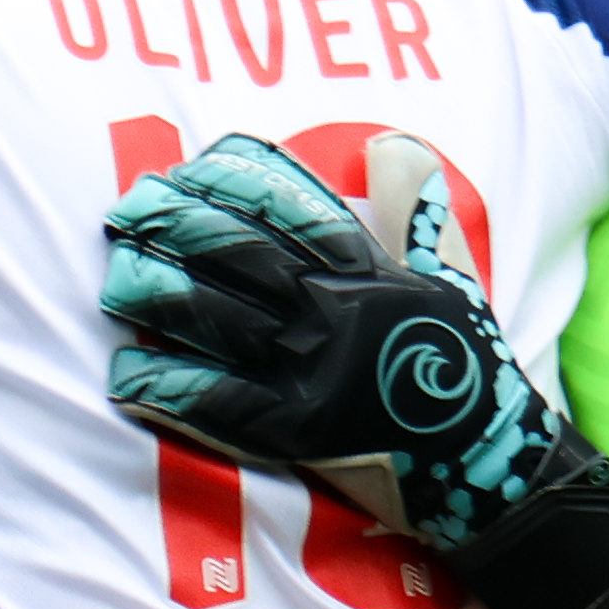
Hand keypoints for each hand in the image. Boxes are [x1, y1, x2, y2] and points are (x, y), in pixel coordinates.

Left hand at [100, 138, 608, 608]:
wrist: (493, 462)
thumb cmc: (466, 365)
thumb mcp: (453, 273)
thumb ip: (416, 208)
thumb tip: (391, 145)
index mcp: (368, 270)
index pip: (292, 205)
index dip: (234, 179)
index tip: (190, 163)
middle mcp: (336, 312)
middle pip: (239, 254)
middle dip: (176, 225)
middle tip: (125, 209)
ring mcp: (314, 372)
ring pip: (220, 321)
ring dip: (159, 297)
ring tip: (116, 281)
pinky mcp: (297, 434)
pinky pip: (219, 405)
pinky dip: (168, 389)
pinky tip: (125, 376)